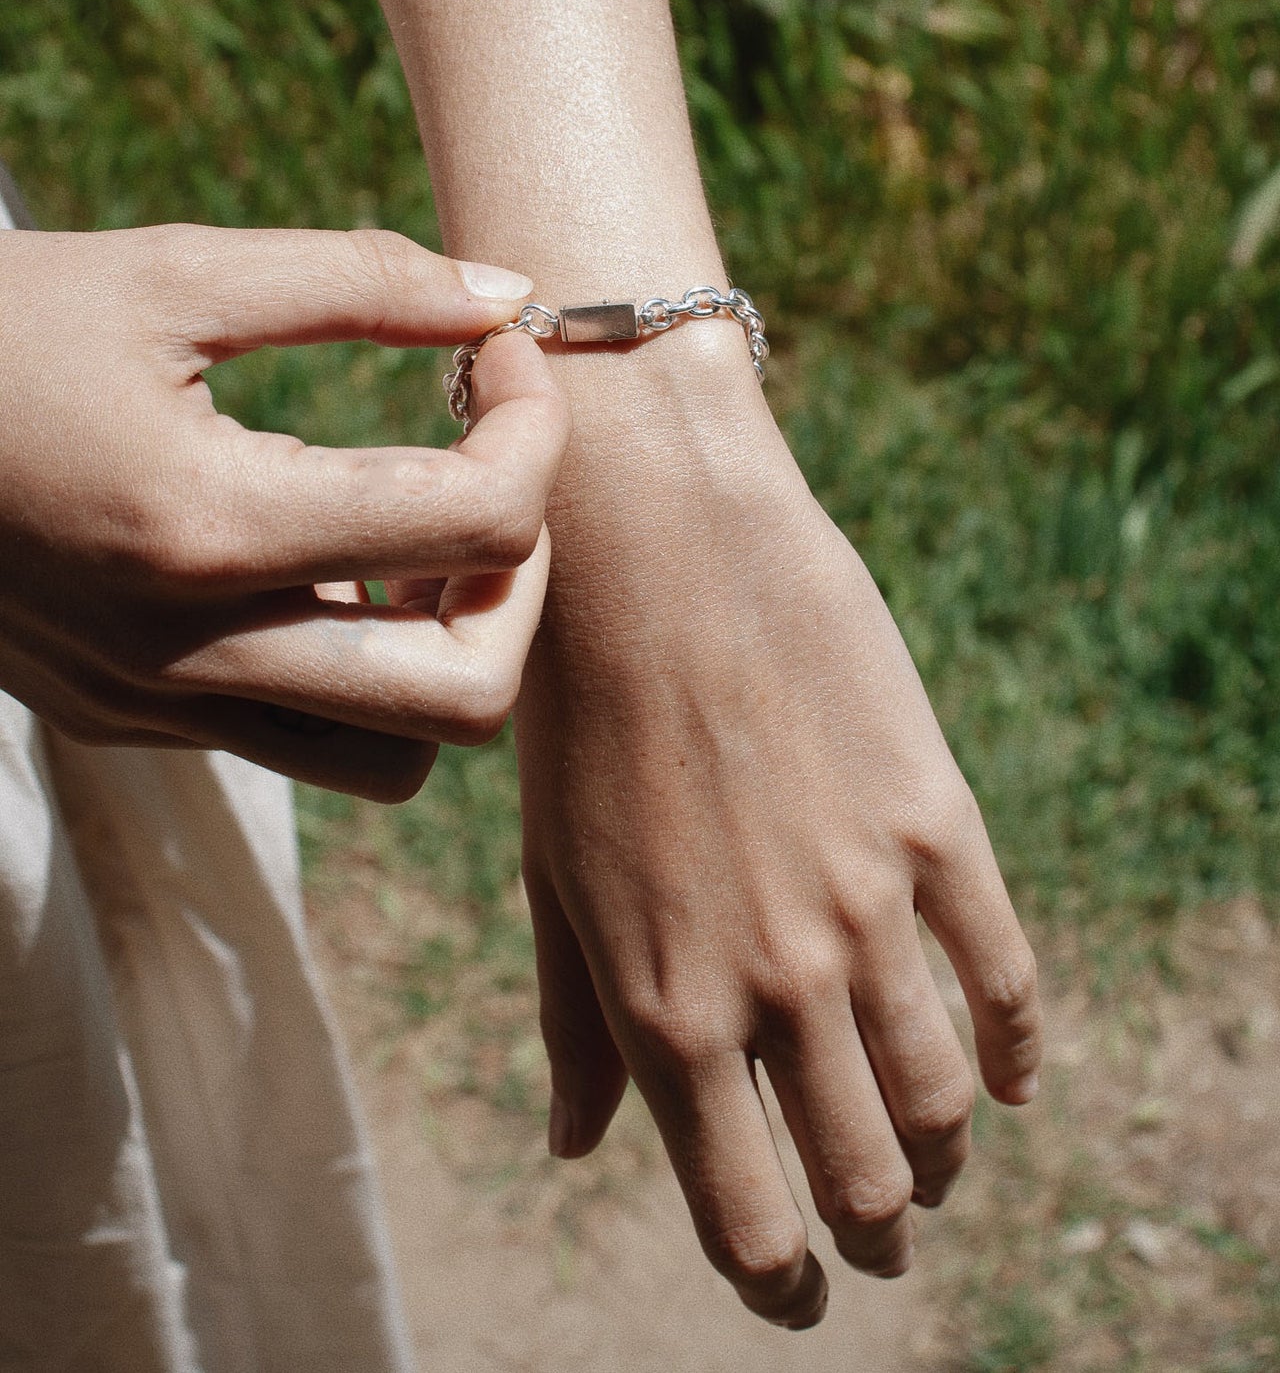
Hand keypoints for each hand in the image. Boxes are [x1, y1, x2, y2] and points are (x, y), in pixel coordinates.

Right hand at [0, 223, 567, 798]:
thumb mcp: (169, 273)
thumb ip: (357, 280)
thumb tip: (509, 293)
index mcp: (204, 525)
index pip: (479, 523)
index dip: (537, 428)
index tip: (500, 357)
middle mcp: (187, 652)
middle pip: (467, 697)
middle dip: (523, 578)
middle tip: (488, 476)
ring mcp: (156, 708)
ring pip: (398, 758)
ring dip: (451, 648)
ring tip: (412, 538)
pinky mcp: (130, 724)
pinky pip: (308, 745)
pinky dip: (367, 673)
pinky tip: (330, 570)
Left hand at [517, 325, 1040, 1328]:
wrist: (651, 549)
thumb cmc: (575, 715)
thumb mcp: (555, 879)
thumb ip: (577, 1024)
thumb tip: (580, 1150)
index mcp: (662, 1010)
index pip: (747, 1217)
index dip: (782, 1281)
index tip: (799, 1291)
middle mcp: (771, 981)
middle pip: (864, 1178)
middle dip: (872, 1228)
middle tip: (875, 1232)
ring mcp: (863, 905)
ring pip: (944, 1100)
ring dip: (944, 1157)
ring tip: (933, 1162)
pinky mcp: (932, 823)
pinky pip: (1005, 978)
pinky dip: (1018, 1050)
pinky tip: (1012, 1076)